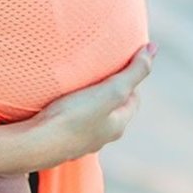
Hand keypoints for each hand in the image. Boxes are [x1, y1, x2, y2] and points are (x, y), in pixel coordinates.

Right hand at [28, 42, 156, 167]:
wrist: (37, 143)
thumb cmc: (75, 116)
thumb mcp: (112, 90)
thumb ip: (134, 71)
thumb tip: (154, 49)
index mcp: (117, 125)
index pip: (133, 99)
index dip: (131, 81)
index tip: (122, 64)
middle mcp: (101, 136)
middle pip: (113, 109)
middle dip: (111, 91)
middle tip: (102, 71)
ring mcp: (80, 141)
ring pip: (92, 117)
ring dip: (90, 101)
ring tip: (80, 84)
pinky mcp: (60, 140)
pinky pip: (72, 122)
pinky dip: (72, 110)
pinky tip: (59, 102)